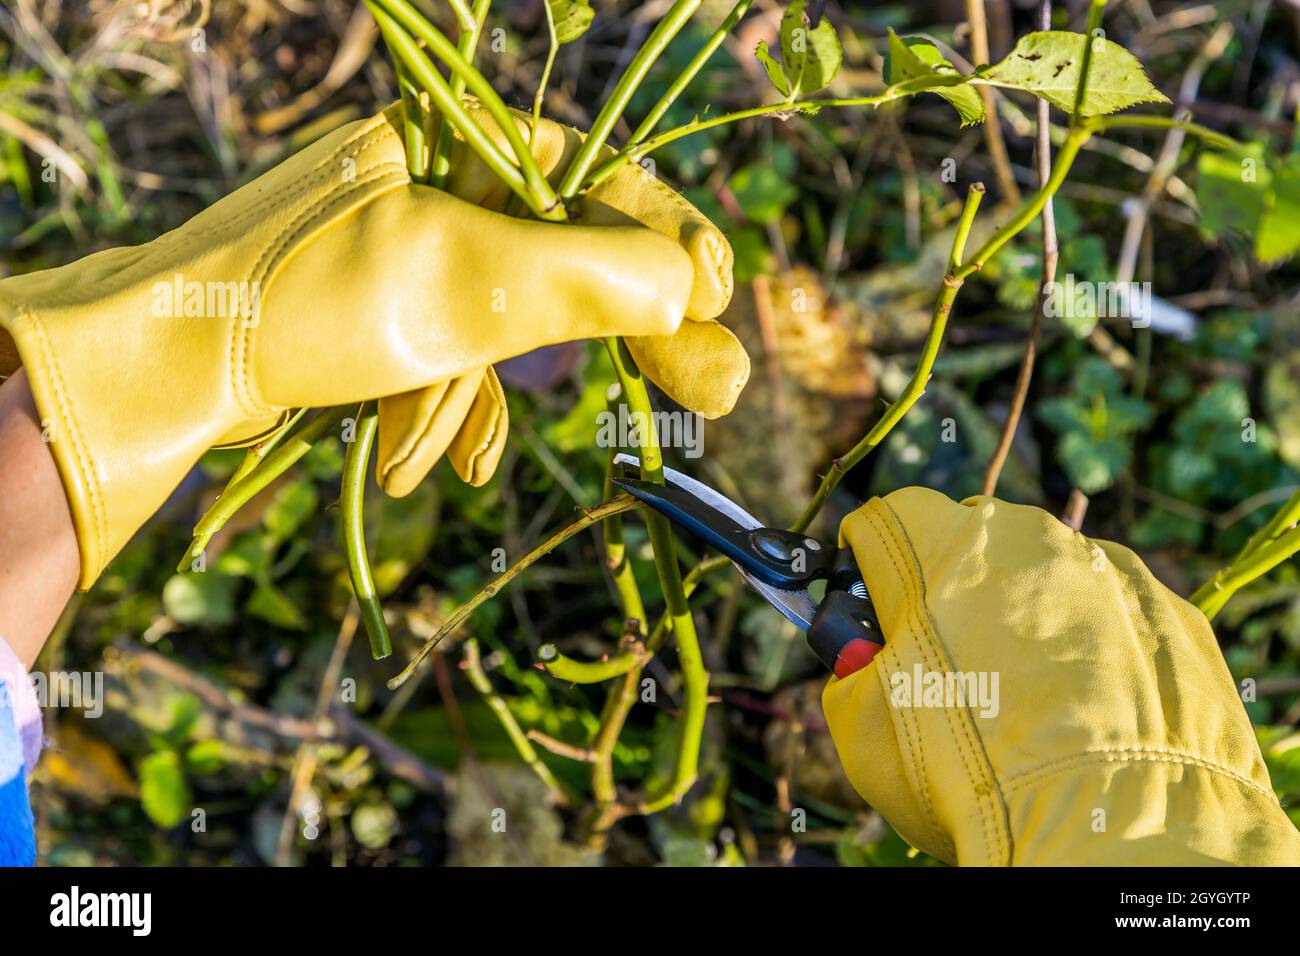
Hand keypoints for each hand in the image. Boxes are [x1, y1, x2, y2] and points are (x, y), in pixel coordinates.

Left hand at [0, 104, 737, 586]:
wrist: (167, 369)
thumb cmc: (307, 303)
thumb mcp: (463, 283)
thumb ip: (589, 277)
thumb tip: (693, 289)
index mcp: (455, 139)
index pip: (599, 177)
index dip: (670, 239)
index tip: (720, 298)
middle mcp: (437, 183)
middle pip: (569, 255)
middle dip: (621, 335)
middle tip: (715, 391)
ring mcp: (409, 249)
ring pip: (506, 324)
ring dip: (479, 396)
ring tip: (446, 455)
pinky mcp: (385, 312)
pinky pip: (454, 357)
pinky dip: (444, 411)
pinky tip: (429, 459)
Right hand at [822, 488, 1299, 865]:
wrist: (1107, 827)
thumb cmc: (964, 769)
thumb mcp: (862, 725)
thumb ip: (852, 669)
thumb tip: (862, 658)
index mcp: (938, 544)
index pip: (884, 519)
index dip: (868, 563)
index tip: (870, 604)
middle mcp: (1026, 535)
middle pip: (969, 540)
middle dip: (949, 588)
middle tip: (945, 662)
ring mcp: (1105, 568)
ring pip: (1045, 573)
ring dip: (1024, 616)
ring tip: (1024, 697)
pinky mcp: (1167, 611)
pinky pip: (1111, 614)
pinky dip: (1092, 648)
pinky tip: (1086, 709)